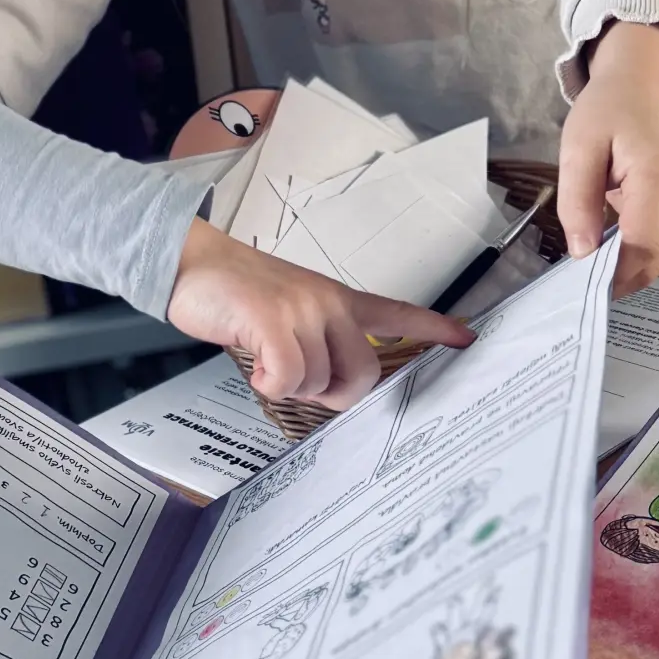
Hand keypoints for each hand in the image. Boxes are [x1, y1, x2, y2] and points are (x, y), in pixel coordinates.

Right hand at [165, 219, 473, 408]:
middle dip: (334, 394)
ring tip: (266, 359)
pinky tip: (257, 367)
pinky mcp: (272, 321)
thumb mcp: (286, 311)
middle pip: (363, 372)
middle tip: (300, 384)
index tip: (466, 338)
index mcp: (337, 299)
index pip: (396, 312)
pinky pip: (288, 377)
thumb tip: (325, 386)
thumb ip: (315, 341)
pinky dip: (269, 385)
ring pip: (320, 381)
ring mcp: (302, 311)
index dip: (433, 328)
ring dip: (289, 387)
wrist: (192, 264)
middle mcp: (328, 303)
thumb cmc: (235, 293)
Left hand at [558, 22, 658, 296]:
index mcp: (658, 179)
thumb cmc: (605, 113)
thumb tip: (582, 251)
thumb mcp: (578, 149)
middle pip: (653, 260)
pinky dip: (632, 258)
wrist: (636, 89)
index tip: (576, 289)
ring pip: (658, 260)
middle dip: (615, 279)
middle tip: (574, 287)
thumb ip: (578, 200)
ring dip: (623, 271)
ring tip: (586, 271)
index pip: (642, 246)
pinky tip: (604, 255)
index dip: (611, 275)